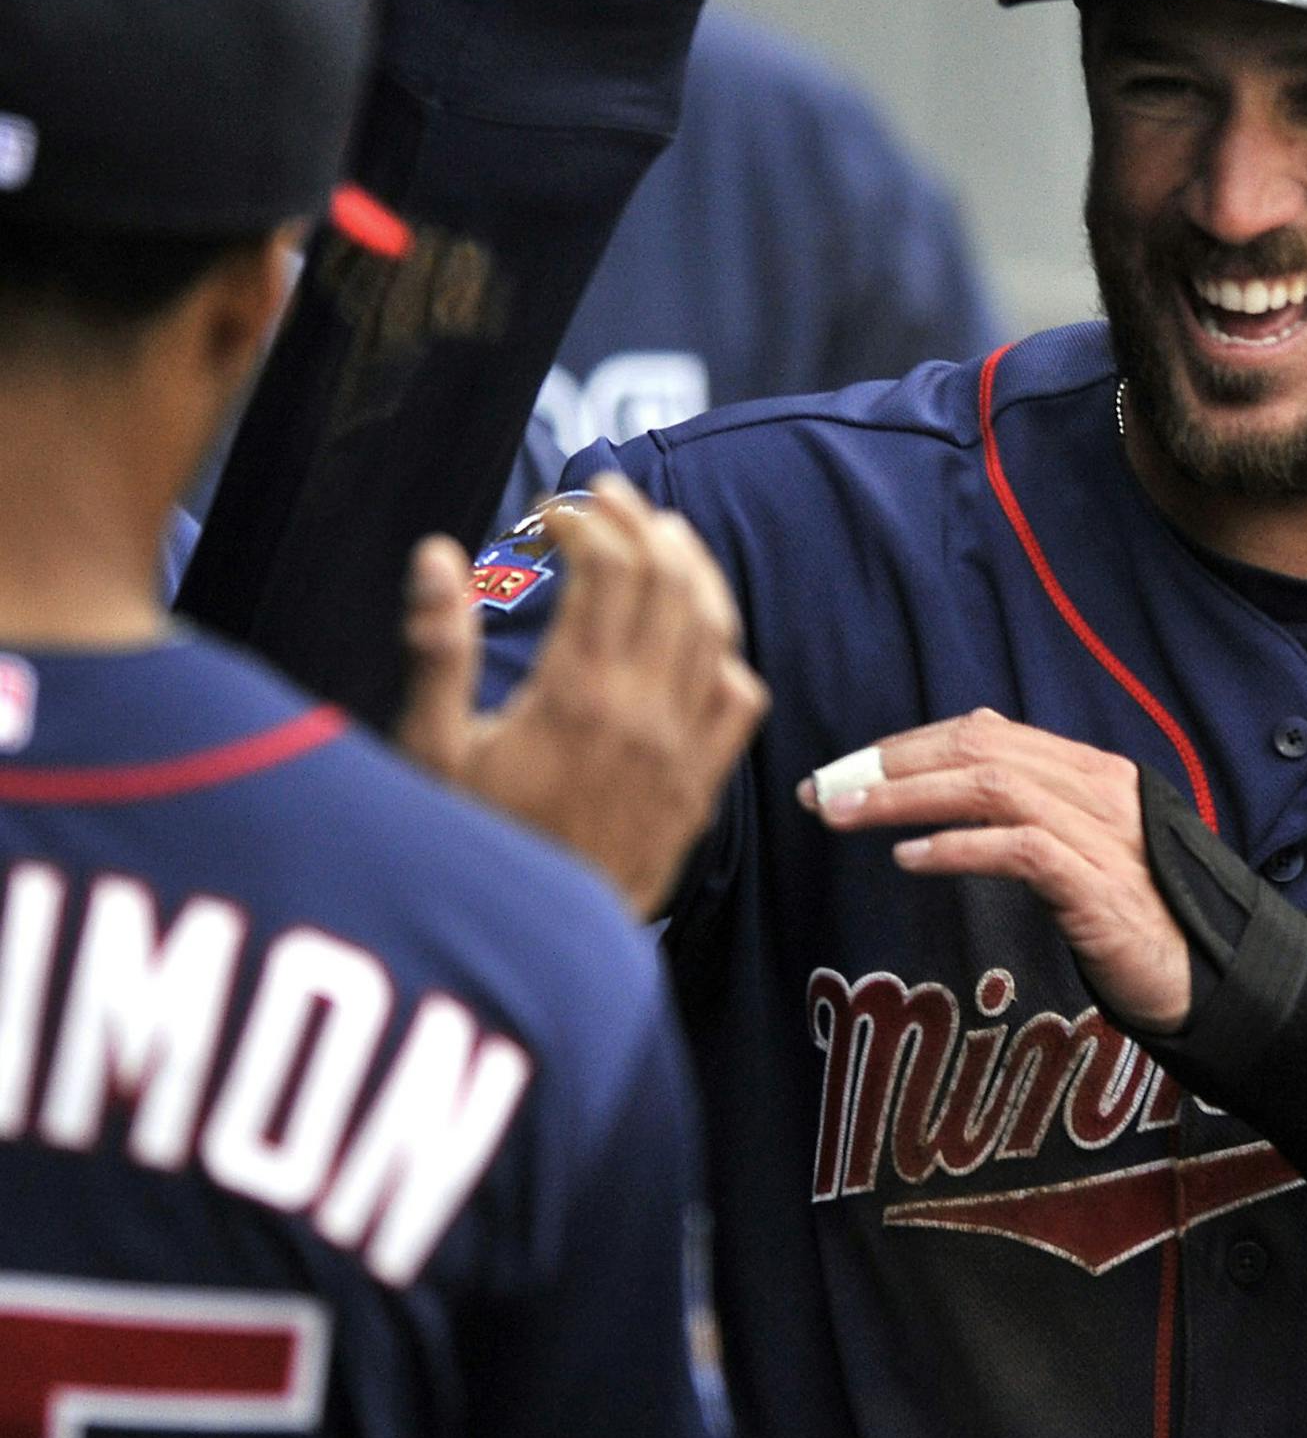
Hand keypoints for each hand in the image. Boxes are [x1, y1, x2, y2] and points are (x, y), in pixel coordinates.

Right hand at [400, 475, 767, 914]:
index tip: (553, 511)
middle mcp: (641, 710)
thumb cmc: (471, 845)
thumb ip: (439, 648)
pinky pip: (742, 698)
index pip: (608, 566)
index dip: (586, 519)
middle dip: (643, 523)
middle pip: (670, 580)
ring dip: (692, 568)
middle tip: (611, 498)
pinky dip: (725, 651)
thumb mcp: (433, 749)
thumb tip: (437, 554)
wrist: (532, 940)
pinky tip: (699, 637)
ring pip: (716, 627)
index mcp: (574, 692)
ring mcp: (681, 746)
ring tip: (662, 537)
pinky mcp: (701, 782)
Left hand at [797, 708, 1193, 1031]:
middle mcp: (1098, 788)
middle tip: (821, 792)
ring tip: (846, 816)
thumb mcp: (1079, 850)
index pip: (983, 733)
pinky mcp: (1101, 888)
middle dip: (889, 766)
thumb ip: (1029, 809)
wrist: (1212, 978)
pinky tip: (910, 859)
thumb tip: (956, 775)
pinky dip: (959, 848)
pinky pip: (1020, 851)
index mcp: (1089, 771)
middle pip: (977, 750)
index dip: (905, 746)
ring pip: (991, 788)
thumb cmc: (1136, 917)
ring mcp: (1103, 835)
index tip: (843, 771)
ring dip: (906, 798)